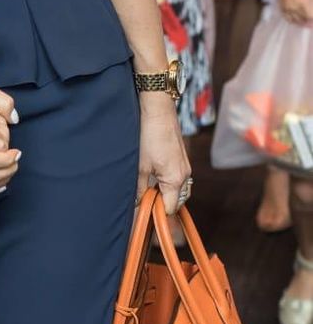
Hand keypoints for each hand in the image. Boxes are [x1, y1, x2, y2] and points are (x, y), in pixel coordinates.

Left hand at [137, 96, 191, 214]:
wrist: (158, 110)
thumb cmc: (149, 136)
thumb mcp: (140, 166)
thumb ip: (140, 189)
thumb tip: (138, 204)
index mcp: (175, 179)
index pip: (170, 208)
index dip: (157, 213)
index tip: (145, 212)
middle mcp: (185, 174)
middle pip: (176, 200)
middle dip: (162, 203)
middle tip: (144, 200)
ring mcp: (185, 166)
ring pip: (178, 188)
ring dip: (164, 192)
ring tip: (147, 187)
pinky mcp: (182, 158)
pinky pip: (178, 177)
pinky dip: (168, 181)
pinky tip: (153, 175)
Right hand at [277, 0, 312, 24]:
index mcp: (303, 4)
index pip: (310, 16)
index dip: (312, 20)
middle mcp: (296, 9)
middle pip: (303, 20)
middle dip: (308, 23)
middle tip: (311, 24)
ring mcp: (288, 10)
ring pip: (296, 21)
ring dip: (301, 24)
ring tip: (305, 24)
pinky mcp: (283, 9)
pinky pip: (288, 19)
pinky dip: (293, 22)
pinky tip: (295, 21)